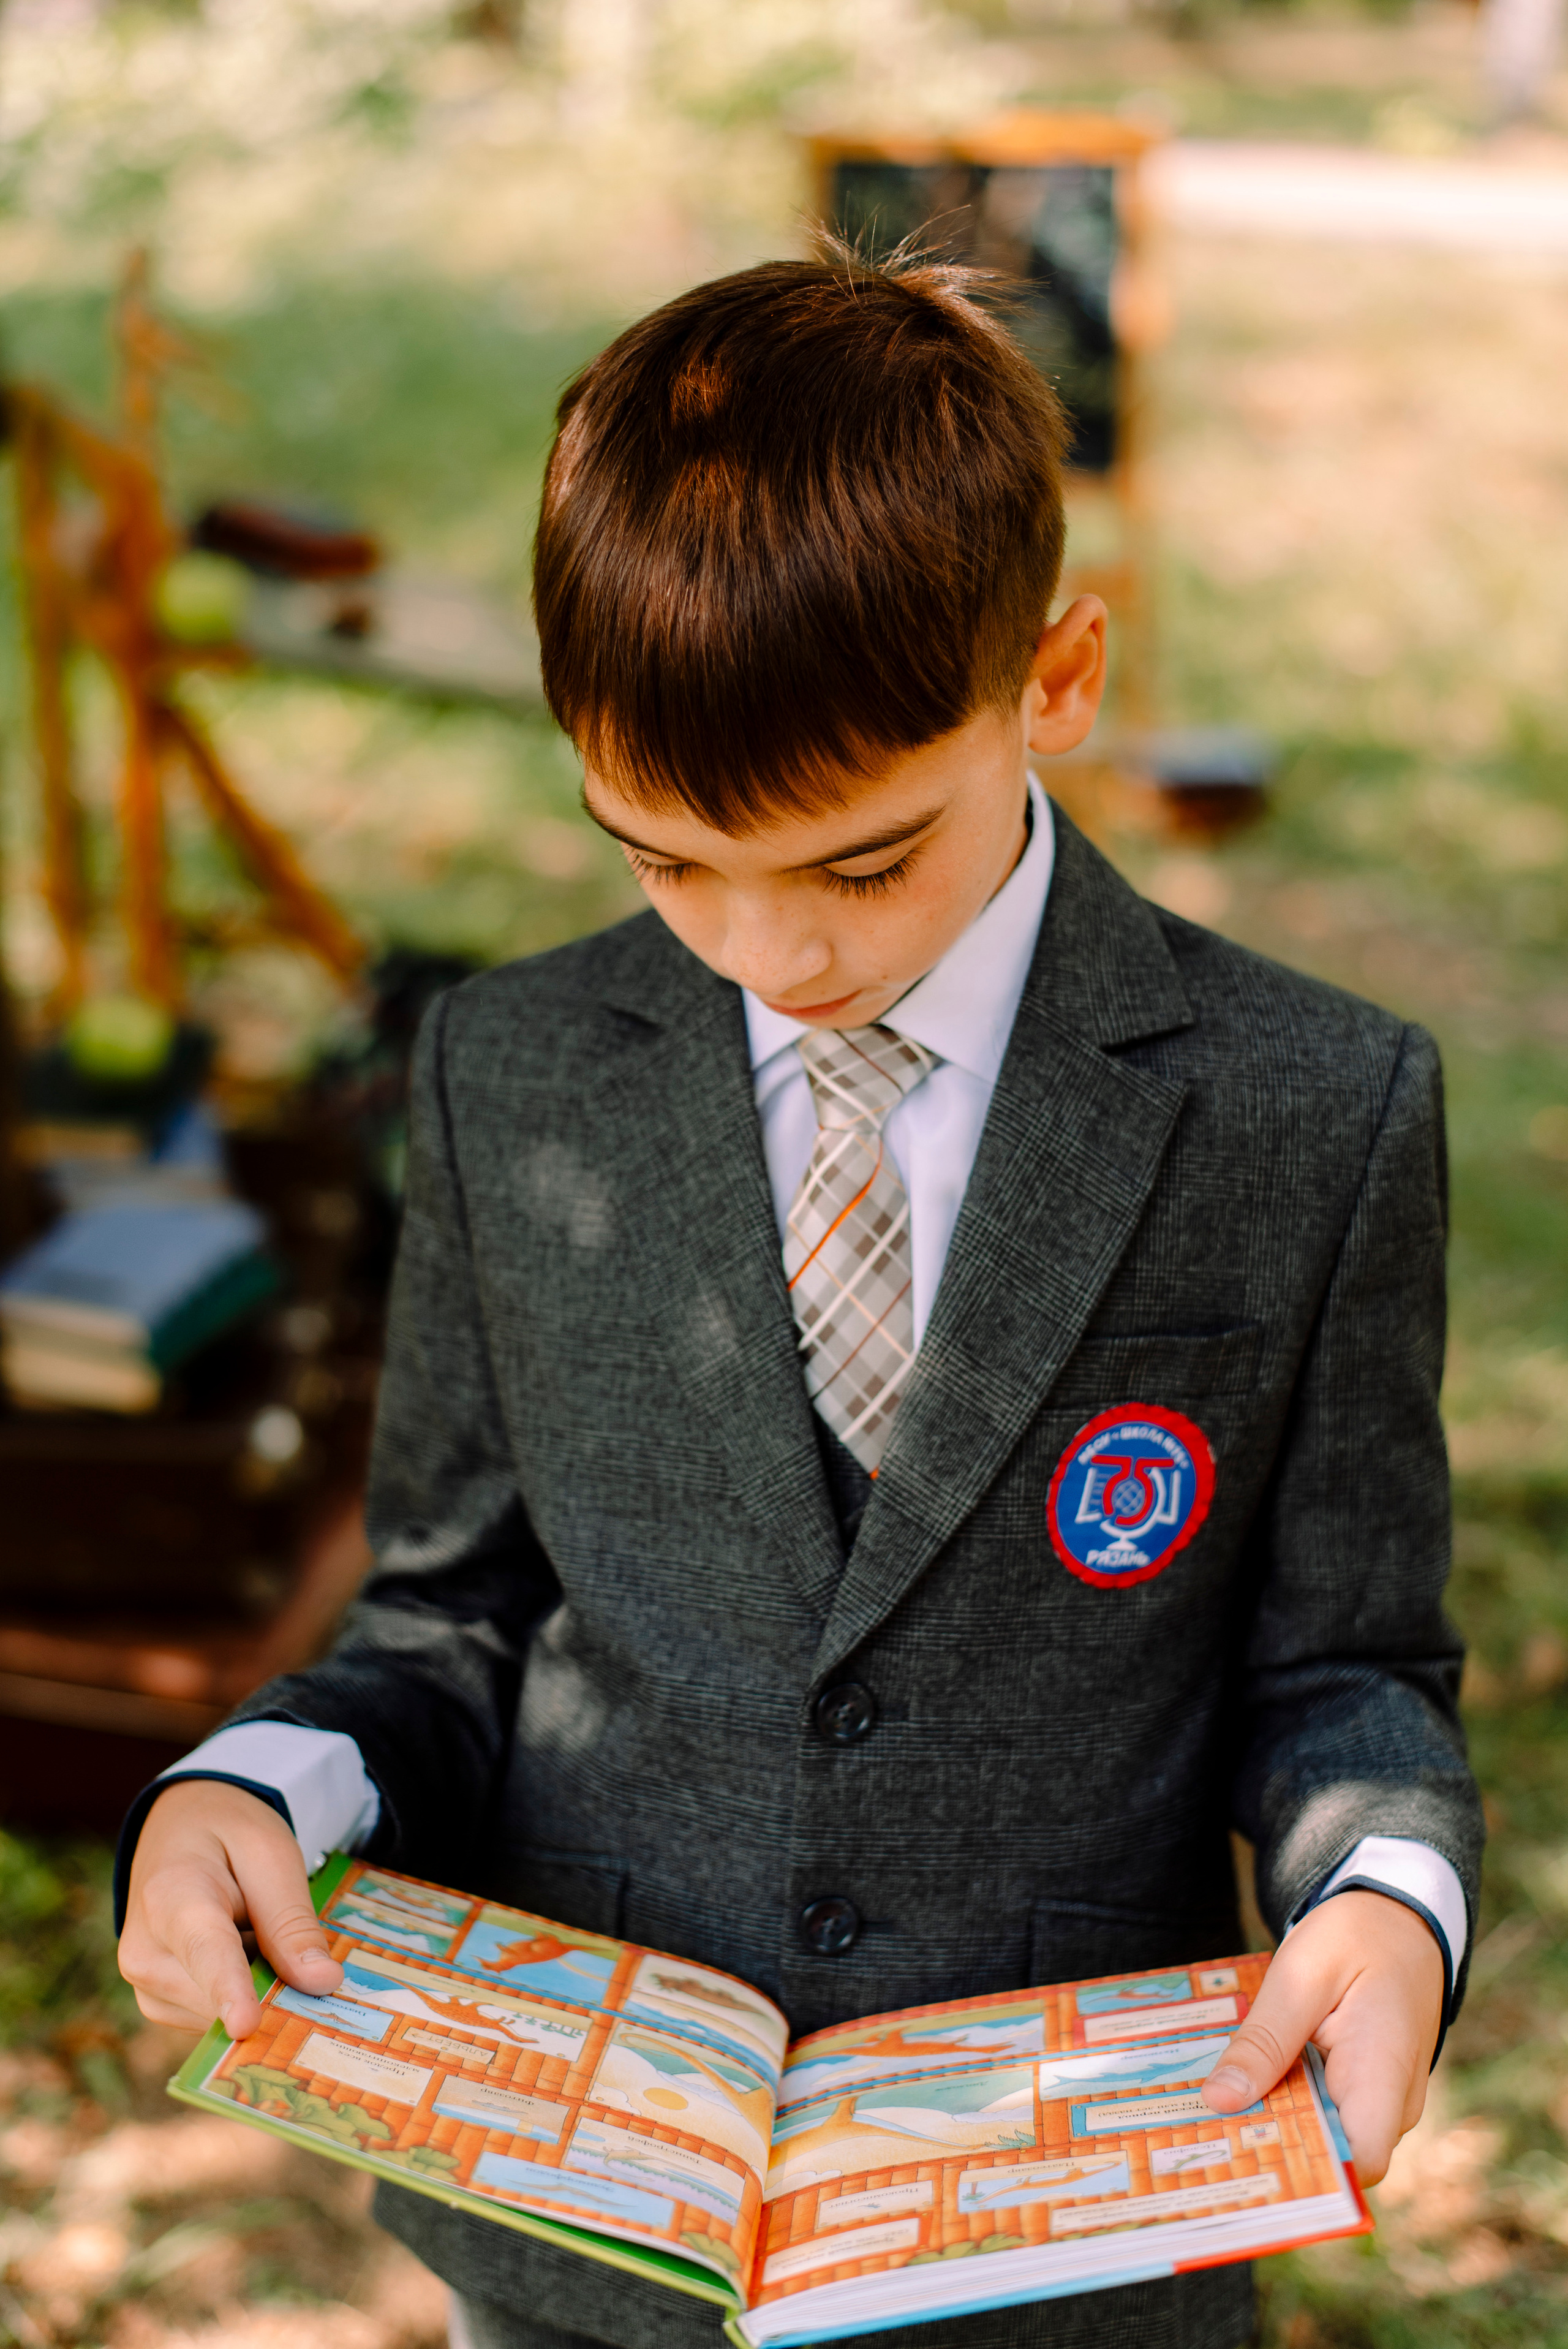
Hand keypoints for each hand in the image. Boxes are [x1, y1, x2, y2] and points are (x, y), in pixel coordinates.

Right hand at [118, 1779, 342, 2040]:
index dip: (228, 1991)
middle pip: (218, 1996)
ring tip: (255, 1931)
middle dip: (269, 1992)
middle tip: (305, 1958)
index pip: (203, 1952)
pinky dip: (241, 1994)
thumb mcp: (271, 1854)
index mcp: (170, 1897)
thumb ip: (292, 1921)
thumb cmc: (227, 1834)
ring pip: (220, 2014)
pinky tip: (244, 1953)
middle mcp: (145, 1952)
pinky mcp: (158, 2003)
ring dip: (254, 1987)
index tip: (246, 2025)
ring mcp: (146, 1984)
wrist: (179, 1827)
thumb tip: (323, 1982)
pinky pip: (213, 2017)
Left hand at [1200, 1890, 1444, 2185]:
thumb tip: (1220, 2101)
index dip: (1306, 2171)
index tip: (1241, 2158)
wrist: (1398, 1922)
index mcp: (1384, 2073)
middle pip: (1333, 2156)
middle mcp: (1392, 2105)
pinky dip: (1285, 2105)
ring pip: (1326, 2138)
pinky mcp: (1363, 2095)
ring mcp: (1380, 2104)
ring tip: (1205, 2116)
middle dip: (1270, 2150)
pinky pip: (1325, 2116)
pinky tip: (1238, 2090)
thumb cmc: (1356, 1938)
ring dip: (1272, 2126)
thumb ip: (1265, 2039)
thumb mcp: (1302, 1973)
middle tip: (1196, 2136)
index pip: (1359, 2161)